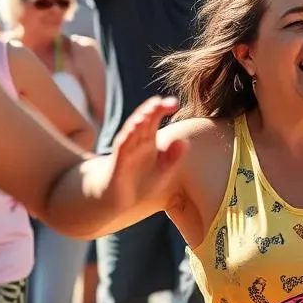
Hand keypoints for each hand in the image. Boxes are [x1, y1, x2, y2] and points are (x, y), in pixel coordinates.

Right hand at [106, 96, 187, 214]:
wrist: (117, 200)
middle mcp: (136, 141)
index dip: (162, 108)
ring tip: (148, 112)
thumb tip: (185, 141)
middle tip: (161, 101)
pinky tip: (133, 129)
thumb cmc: (140, 183)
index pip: (154, 118)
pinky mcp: (118, 163)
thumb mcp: (162, 172)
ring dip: (138, 120)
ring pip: (131, 131)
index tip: (174, 103)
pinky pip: (122, 147)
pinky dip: (127, 137)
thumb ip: (173, 158)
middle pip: (143, 120)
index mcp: (147, 139)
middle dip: (151, 110)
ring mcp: (126, 150)